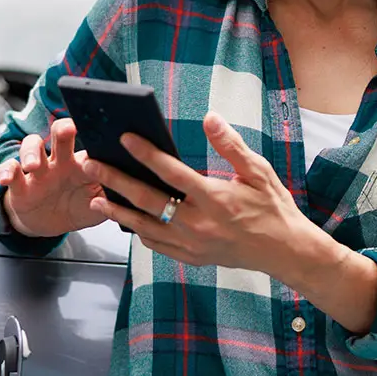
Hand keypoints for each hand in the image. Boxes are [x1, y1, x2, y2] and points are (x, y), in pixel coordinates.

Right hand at [0, 118, 103, 237]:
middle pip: (60, 135)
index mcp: (83, 164)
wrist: (51, 224)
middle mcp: (60, 161)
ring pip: (32, 146)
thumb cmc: (78, 207)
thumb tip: (132, 190)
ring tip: (33, 165)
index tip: (103, 133)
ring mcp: (39, 171)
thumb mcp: (99, 207)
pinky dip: (6, 172)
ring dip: (31, 152)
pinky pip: (10, 172)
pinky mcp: (20, 184)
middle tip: (68, 130)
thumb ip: (113, 199)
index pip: (89, 143)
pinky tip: (6, 177)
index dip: (95, 137)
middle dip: (63, 129)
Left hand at [84, 111, 315, 276]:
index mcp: (216, 199)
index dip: (147, 154)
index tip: (125, 138)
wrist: (285, 251)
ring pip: (145, 227)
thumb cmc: (273, 207)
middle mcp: (200, 224)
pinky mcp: (191, 258)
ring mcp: (193, 245)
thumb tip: (210, 117)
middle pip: (148, 200)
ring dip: (118, 212)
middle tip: (91, 165)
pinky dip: (139, 232)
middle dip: (116, 181)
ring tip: (94, 199)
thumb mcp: (259, 171)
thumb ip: (231, 145)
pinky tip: (126, 219)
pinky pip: (157, 245)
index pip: (173, 173)